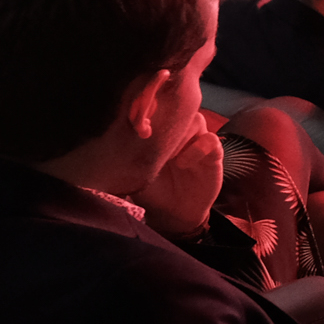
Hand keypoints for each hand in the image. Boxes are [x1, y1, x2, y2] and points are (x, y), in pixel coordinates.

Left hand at [136, 116, 224, 240]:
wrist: (173, 214)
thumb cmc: (152, 191)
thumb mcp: (135, 172)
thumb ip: (129, 154)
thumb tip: (110, 143)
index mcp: (161, 132)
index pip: (159, 109)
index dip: (150, 111)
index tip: (138, 124)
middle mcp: (181, 132)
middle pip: (178, 110)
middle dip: (166, 121)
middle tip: (152, 137)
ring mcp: (197, 141)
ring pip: (195, 119)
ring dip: (181, 134)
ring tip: (168, 154)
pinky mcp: (213, 154)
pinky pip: (210, 140)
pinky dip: (197, 148)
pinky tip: (183, 163)